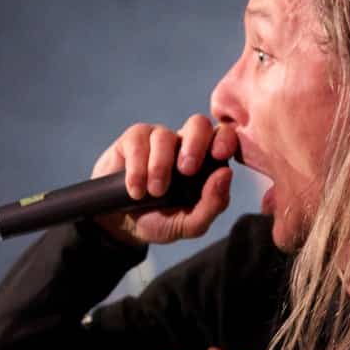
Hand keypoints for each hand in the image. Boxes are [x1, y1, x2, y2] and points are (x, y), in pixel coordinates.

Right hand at [90, 115, 236, 248]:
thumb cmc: (161, 220)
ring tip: (153, 192)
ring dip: (159, 167)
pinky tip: (136, 190)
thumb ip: (213, 204)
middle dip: (195, 144)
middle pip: (198, 123)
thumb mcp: (190, 224)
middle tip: (186, 170)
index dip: (225, 139)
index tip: (219, 155)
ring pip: (164, 136)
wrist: (123, 225)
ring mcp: (158, 139)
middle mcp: (184, 145)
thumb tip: (226, 173)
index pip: (224, 137)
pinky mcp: (133, 140)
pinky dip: (137, 169)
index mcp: (205, 161)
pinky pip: (138, 144)